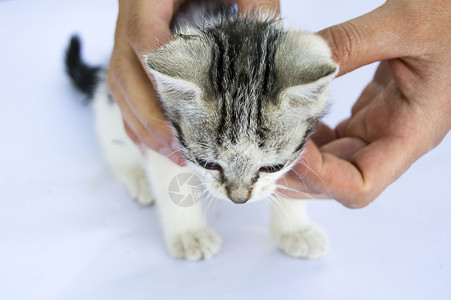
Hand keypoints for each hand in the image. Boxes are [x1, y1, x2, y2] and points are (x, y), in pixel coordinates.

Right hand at [107, 0, 279, 164]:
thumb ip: (255, 3)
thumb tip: (277, 48)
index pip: (143, 35)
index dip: (162, 74)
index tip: (188, 108)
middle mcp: (128, 19)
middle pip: (124, 74)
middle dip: (151, 118)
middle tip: (181, 149)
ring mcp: (125, 38)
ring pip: (121, 88)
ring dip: (143, 125)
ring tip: (175, 154)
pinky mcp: (131, 53)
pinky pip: (124, 90)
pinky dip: (139, 118)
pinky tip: (160, 141)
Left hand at [281, 0, 450, 207]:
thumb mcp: (405, 23)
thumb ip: (351, 43)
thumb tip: (300, 62)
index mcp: (412, 133)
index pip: (360, 186)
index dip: (319, 177)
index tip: (288, 145)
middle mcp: (394, 139)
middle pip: (338, 182)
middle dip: (299, 172)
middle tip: (263, 145)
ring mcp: (382, 128)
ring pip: (333, 162)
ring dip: (301, 154)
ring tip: (271, 130)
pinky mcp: (372, 113)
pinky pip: (335, 138)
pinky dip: (310, 133)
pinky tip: (293, 114)